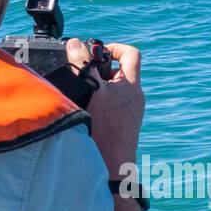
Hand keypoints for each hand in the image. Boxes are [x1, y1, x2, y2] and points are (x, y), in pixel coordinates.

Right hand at [68, 38, 144, 178]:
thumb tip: (75, 44)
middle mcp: (135, 97)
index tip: (97, 53)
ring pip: (115, 91)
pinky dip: (101, 104)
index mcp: (131, 84)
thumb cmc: (106, 129)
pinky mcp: (125, 126)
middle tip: (84, 76)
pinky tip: (87, 113)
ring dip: (99, 88)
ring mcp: (132, 112)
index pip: (131, 54)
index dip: (114, 48)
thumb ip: (84, 65)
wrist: (114, 167)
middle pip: (120, 72)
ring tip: (83, 96)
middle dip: (101, 70)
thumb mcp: (93, 90)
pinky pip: (114, 107)